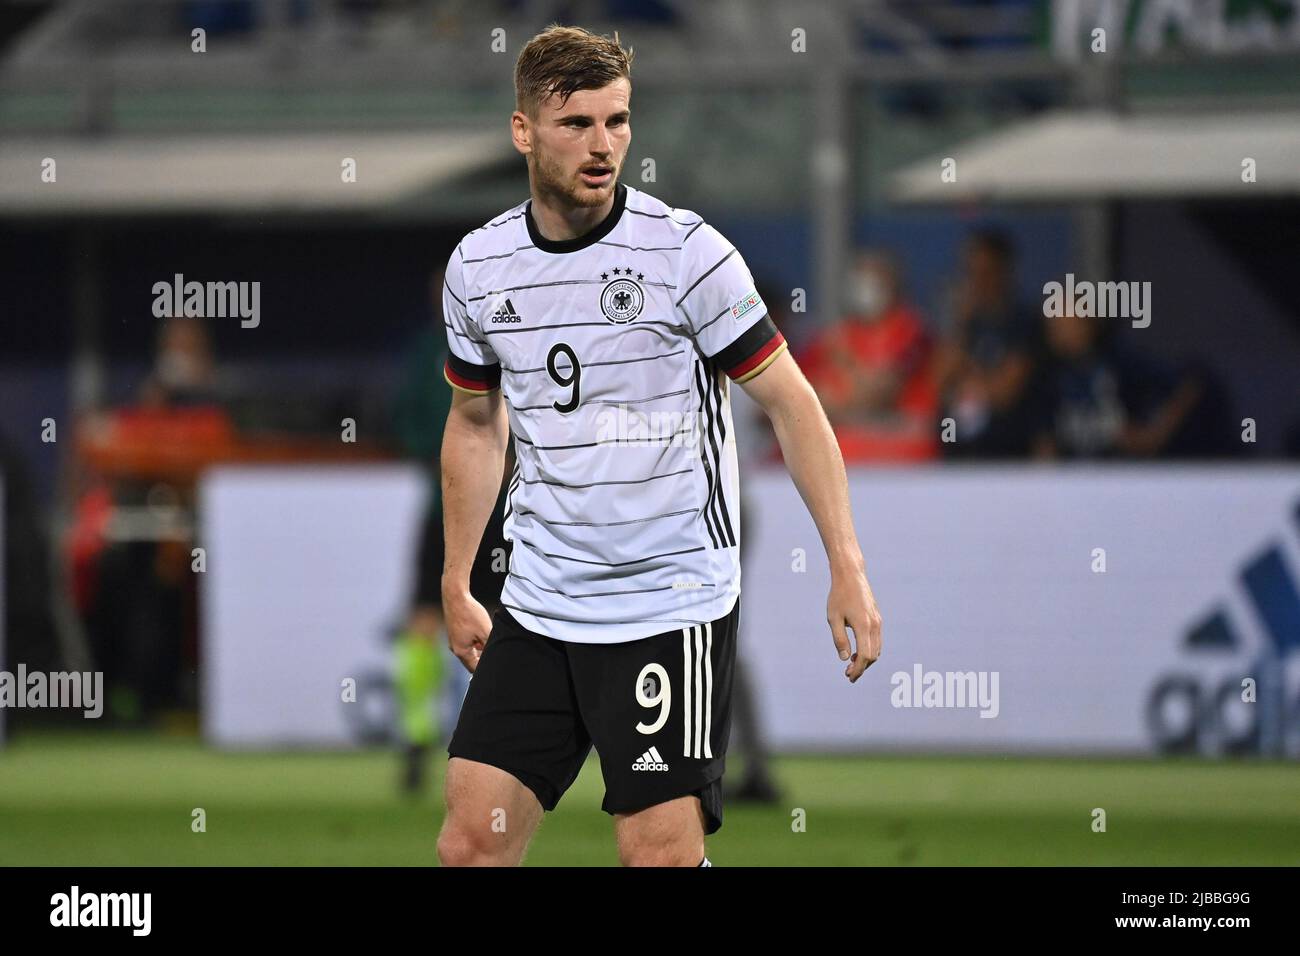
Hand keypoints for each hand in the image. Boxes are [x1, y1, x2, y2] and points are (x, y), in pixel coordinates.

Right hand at [443, 591, 492, 672]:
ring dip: (480, 648)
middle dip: (483, 658)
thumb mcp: (485, 631)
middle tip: (494, 651)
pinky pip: (467, 643)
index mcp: (461, 652)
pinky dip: (475, 641)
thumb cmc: (470, 614)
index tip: (496, 663)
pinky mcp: (455, 633)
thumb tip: (495, 656)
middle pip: (472, 661)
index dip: (486, 668)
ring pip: (470, 651)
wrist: (455, 596)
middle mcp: (455, 648)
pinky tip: (482, 632)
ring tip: (488, 637)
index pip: (475, 668)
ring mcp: (454, 641)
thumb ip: (489, 646)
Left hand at [827, 563, 882, 682]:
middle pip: (872, 655)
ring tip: (851, 664)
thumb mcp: (833, 618)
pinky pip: (877, 640)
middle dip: (862, 667)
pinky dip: (869, 650)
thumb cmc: (838, 596)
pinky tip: (857, 651)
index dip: (858, 669)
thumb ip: (839, 639)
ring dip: (866, 660)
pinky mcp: (877, 618)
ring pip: (877, 649)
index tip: (849, 677)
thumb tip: (844, 659)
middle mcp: (874, 625)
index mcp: (863, 626)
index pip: (864, 656)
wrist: (851, 575)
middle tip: (848, 674)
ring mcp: (878, 621)